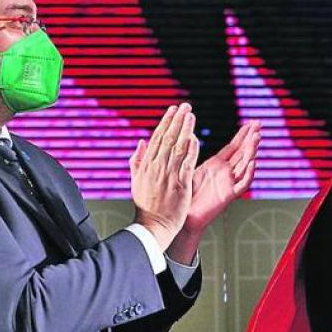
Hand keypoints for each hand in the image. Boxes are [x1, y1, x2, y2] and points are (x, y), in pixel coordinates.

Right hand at [130, 104, 198, 249]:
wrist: (153, 225)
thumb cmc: (145, 204)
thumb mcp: (136, 180)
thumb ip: (138, 160)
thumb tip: (141, 142)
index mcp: (146, 165)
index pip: (157, 138)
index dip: (166, 122)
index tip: (173, 109)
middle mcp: (157, 167)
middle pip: (168, 138)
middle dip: (177, 120)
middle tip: (185, 106)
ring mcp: (168, 175)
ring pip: (177, 147)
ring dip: (185, 129)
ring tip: (191, 115)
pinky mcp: (180, 184)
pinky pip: (186, 164)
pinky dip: (190, 150)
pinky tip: (195, 138)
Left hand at [165, 121, 260, 263]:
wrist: (182, 217)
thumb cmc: (183, 194)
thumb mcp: (188, 168)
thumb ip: (191, 153)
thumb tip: (188, 135)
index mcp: (217, 165)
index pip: (234, 146)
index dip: (243, 134)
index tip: (252, 122)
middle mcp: (226, 173)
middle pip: (243, 152)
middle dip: (251, 138)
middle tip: (259, 124)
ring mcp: (229, 184)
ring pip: (245, 165)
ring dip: (251, 151)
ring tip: (256, 138)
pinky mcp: (228, 196)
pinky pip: (242, 184)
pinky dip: (249, 174)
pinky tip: (253, 163)